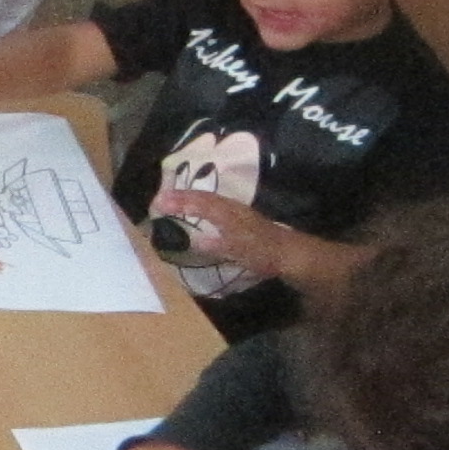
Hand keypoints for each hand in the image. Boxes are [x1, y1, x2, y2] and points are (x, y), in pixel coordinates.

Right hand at [148, 188, 287, 276]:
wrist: (289, 254)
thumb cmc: (263, 252)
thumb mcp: (240, 252)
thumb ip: (217, 245)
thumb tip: (194, 239)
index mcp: (229, 214)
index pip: (200, 202)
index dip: (180, 201)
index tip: (158, 202)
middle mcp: (231, 208)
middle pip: (203, 197)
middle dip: (180, 196)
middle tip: (159, 199)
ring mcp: (236, 212)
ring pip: (209, 200)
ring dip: (189, 198)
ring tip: (171, 201)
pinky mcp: (239, 218)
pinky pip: (214, 206)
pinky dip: (199, 205)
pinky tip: (196, 211)